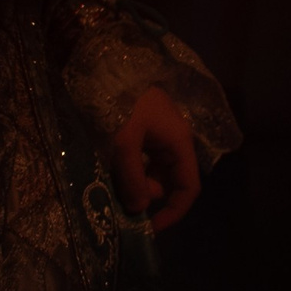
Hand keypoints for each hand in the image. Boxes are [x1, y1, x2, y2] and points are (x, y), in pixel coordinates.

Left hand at [110, 86, 200, 232]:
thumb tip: (139, 210)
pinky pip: (138, 158)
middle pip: (167, 181)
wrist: (103, 63)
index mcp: (178, 143)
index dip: (173, 211)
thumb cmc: (119, 101)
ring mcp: (155, 134)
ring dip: (133, 183)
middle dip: (147, 196)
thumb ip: (133, 177)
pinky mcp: (139, 129)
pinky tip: (108, 169)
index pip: (188, 187)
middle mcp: (172, 141)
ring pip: (150, 171)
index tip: (150, 228)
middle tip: (119, 204)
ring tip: (109, 184)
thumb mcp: (124, 141)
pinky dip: (126, 169)